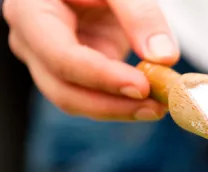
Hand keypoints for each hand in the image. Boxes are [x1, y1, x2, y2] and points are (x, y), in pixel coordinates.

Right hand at [3, 0, 179, 120]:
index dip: (102, 77)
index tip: (142, 87)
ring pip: (79, 101)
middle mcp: (32, 44)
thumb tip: (163, 57)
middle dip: (113, 105)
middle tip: (157, 107)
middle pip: (64, 90)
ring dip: (120, 109)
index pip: (60, 56)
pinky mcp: (73, 73)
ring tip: (159, 106)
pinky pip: (95, 97)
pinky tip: (151, 101)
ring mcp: (50, 62)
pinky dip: (124, 102)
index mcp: (30, 12)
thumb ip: (139, 14)